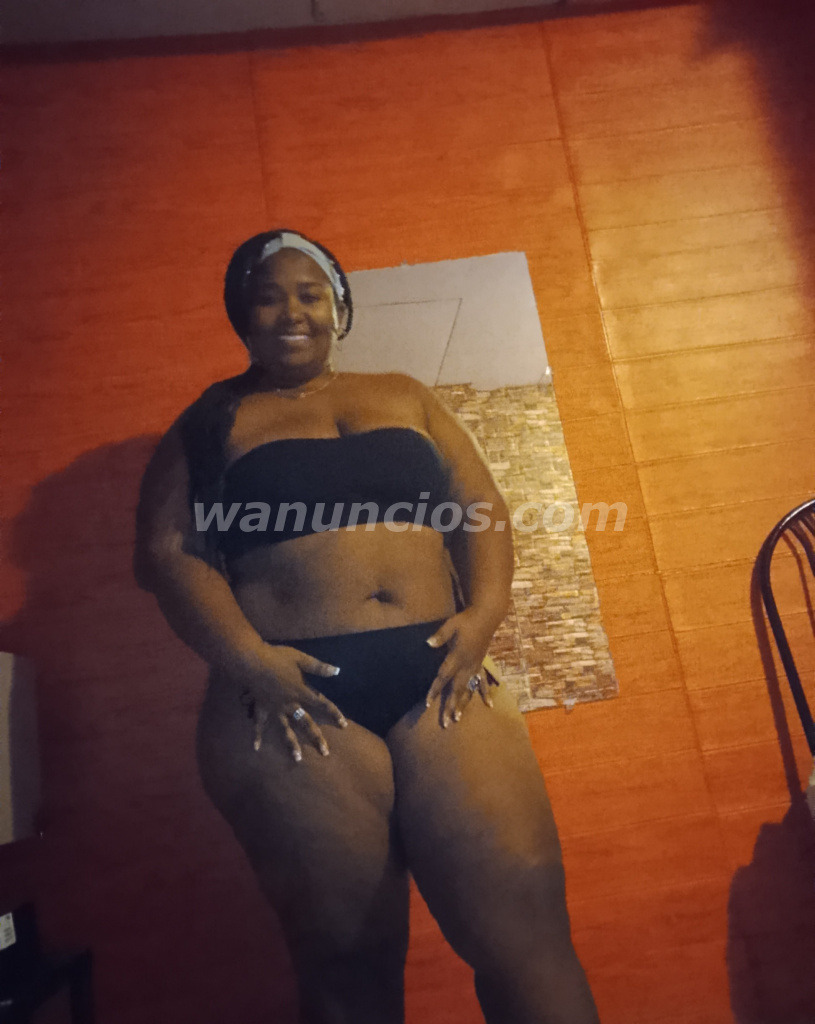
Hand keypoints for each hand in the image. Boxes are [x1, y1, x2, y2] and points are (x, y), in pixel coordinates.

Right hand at [231, 643, 347, 761]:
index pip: (322, 704)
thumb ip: (318, 667)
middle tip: (325, 753)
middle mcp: (290, 704)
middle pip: (306, 723)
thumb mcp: (300, 659)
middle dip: (316, 738)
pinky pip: (259, 725)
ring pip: (285, 729)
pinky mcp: (261, 709)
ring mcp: (275, 709)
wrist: (252, 661)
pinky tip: (256, 748)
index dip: (334, 714)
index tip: (343, 725)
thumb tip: (337, 671)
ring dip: (291, 744)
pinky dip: (257, 736)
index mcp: (301, 691)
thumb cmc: (277, 657)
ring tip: (297, 759)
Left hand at [424, 610, 499, 726]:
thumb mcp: (451, 625)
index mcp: (458, 656)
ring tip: (458, 718)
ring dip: (463, 704)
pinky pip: (482, 681)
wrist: (486, 616)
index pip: (443, 676)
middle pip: (456, 689)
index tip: (428, 704)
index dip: (435, 690)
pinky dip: (485, 693)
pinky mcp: (481, 664)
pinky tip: (489, 704)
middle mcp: (467, 665)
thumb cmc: (466, 620)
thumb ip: (440, 636)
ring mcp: (476, 666)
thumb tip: (428, 644)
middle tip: (446, 723)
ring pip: (468, 689)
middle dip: (450, 706)